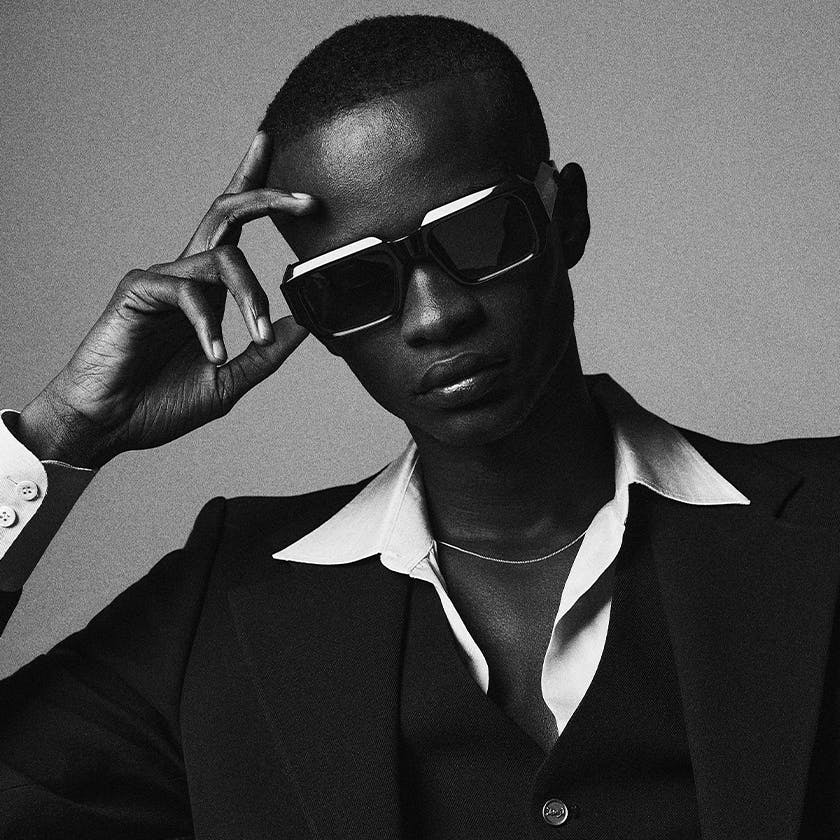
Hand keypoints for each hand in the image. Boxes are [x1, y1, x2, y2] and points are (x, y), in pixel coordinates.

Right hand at [18, 132, 314, 467]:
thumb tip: (303, 324)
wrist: (109, 426)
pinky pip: (188, 292)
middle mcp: (186, 276)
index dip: (256, 192)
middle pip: (226, 214)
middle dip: (268, 197)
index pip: (233, 230)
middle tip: (309, 202)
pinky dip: (209, 324)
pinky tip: (213, 355)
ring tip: (256, 337)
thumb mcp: (229, 381)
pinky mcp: (138, 291)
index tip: (279, 161)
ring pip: (222, 258)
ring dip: (251, 296)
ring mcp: (161, 280)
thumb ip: (265, 354)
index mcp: (206, 291)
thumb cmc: (160, 402)